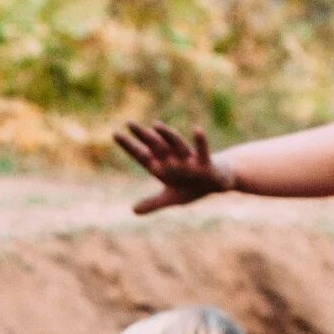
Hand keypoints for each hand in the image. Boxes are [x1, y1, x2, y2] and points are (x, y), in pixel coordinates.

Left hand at [114, 121, 229, 214]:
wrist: (218, 180)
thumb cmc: (193, 185)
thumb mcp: (172, 198)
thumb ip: (153, 203)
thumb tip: (133, 210)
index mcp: (163, 166)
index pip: (143, 155)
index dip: (130, 146)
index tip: (115, 134)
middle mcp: (174, 159)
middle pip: (156, 145)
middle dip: (144, 136)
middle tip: (130, 123)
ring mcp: (189, 159)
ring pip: (177, 145)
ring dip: (167, 135)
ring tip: (156, 125)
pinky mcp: (205, 163)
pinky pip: (202, 151)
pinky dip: (200, 142)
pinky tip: (197, 129)